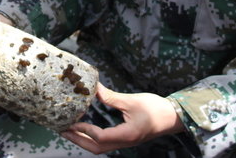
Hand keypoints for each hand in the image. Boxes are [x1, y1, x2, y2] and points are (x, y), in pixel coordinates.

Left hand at [60, 83, 184, 153]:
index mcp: (127, 134)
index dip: (85, 130)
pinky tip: (84, 129)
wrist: (173, 118)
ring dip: (82, 140)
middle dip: (78, 140)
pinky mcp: (125, 139)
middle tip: (62, 130)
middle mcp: (124, 142)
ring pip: (100, 148)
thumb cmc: (156, 109)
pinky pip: (105, 143)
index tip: (72, 121)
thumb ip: (111, 97)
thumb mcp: (132, 100)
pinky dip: (91, 138)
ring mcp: (124, 142)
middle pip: (96, 148)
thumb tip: (94, 88)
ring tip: (69, 130)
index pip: (101, 137)